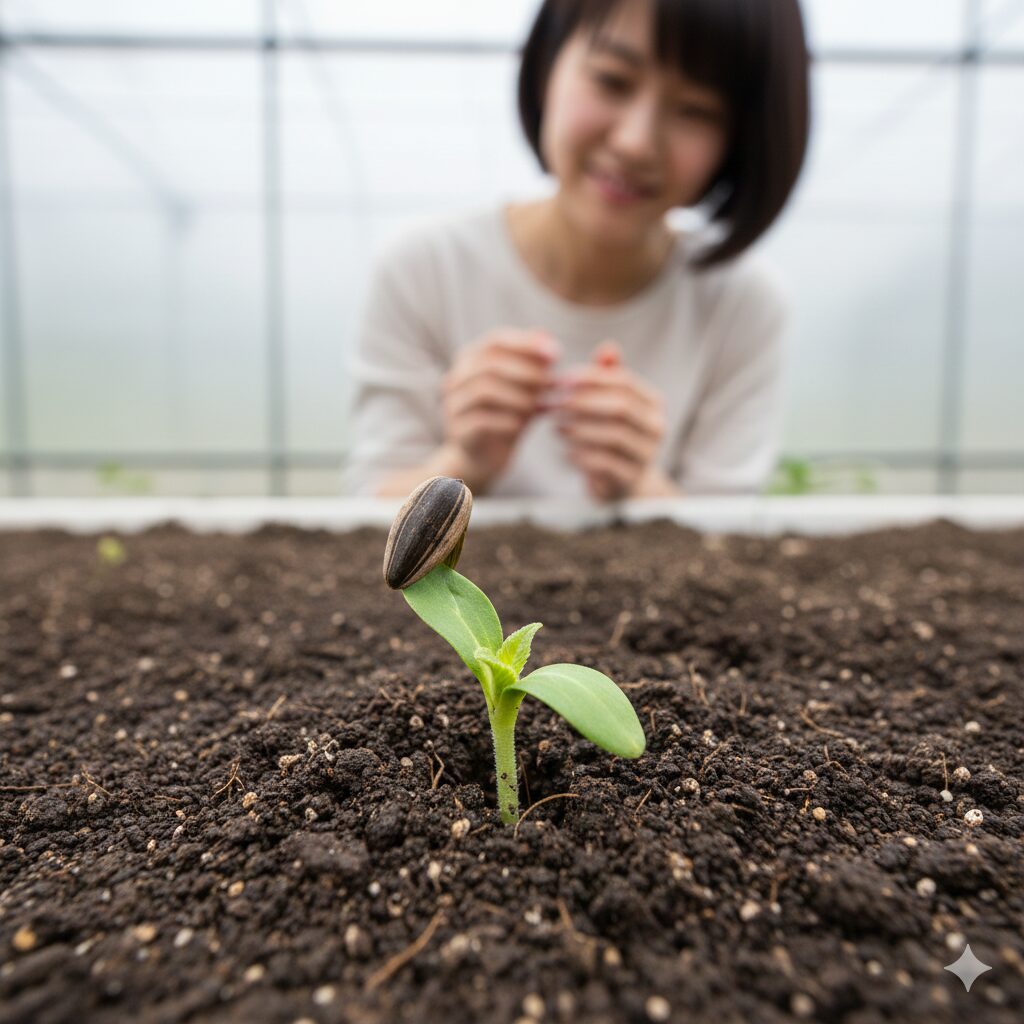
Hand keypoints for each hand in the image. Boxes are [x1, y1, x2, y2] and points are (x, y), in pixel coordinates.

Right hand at [441, 329, 559, 492]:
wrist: (485, 458)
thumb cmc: (507, 416)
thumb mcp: (525, 389)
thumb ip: (534, 364)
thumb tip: (546, 334)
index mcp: (471, 360)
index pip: (496, 340)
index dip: (526, 344)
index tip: (556, 353)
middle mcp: (456, 379)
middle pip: (489, 364)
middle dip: (526, 372)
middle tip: (552, 383)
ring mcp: (453, 405)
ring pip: (484, 391)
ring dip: (519, 397)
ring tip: (541, 405)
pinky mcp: (458, 432)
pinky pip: (482, 420)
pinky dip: (508, 420)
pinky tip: (524, 425)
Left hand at [554, 340, 667, 500]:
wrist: (623, 484)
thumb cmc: (612, 435)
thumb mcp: (611, 404)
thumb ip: (608, 377)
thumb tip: (608, 346)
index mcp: (653, 403)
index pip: (624, 381)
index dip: (591, 378)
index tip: (561, 379)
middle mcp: (657, 427)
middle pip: (620, 407)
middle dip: (583, 402)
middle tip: (553, 402)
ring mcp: (647, 454)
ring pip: (613, 435)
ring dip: (579, 428)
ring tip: (556, 426)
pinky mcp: (631, 478)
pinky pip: (606, 463)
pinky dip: (582, 455)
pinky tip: (565, 451)